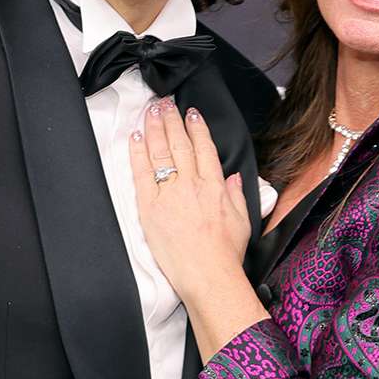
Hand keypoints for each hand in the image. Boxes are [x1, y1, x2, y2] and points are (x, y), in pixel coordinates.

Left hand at [130, 101, 249, 301]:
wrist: (208, 275)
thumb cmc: (225, 254)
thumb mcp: (242, 220)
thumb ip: (236, 194)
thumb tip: (232, 177)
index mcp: (214, 186)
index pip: (203, 147)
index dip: (196, 127)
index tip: (190, 113)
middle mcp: (191, 184)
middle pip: (179, 143)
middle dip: (171, 119)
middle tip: (165, 102)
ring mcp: (169, 194)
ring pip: (160, 152)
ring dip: (154, 128)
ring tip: (150, 111)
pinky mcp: (150, 208)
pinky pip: (141, 174)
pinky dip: (138, 153)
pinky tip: (136, 138)